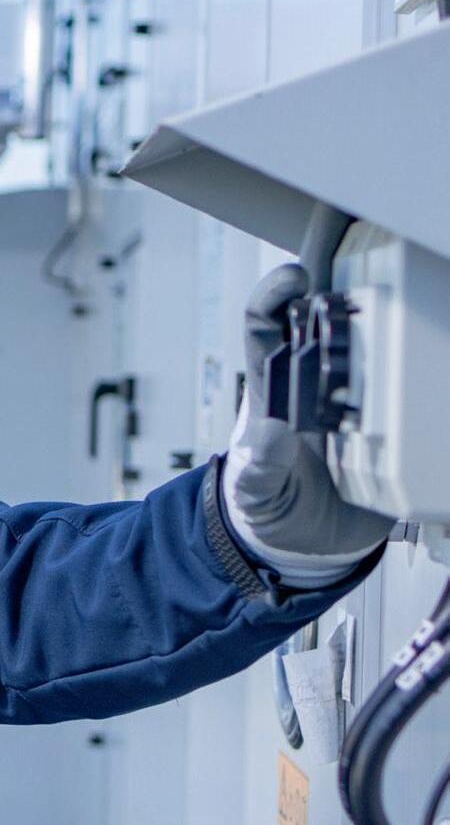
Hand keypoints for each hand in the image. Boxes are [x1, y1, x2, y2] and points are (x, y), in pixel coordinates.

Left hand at [222, 264, 392, 586]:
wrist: (312, 550)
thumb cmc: (273, 509)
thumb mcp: (256, 496)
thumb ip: (258, 470)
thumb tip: (271, 434)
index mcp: (276, 389)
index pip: (266, 324)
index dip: (276, 294)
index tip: (296, 279)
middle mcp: (317, 383)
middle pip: (330, 321)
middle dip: (347, 290)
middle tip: (367, 275)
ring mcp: (356, 403)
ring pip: (376, 349)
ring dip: (392, 329)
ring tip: (412, 313)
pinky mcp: (387, 431)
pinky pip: (409, 399)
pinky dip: (424, 383)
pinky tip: (440, 365)